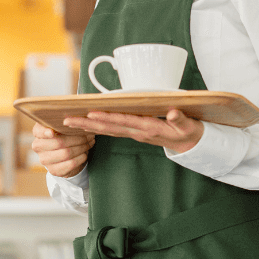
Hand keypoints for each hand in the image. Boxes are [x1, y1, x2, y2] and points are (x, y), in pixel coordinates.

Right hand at [31, 123, 95, 178]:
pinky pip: (70, 164)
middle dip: (77, 138)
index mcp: (38, 132)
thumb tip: (77, 119)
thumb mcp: (63, 127)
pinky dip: (81, 157)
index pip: (39, 131)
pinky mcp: (53, 170)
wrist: (65, 157)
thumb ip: (66, 122)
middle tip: (88, 136)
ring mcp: (44, 160)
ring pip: (66, 153)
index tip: (52, 132)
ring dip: (81, 148)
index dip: (45, 132)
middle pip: (58, 142)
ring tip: (89, 143)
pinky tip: (85, 153)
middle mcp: (38, 146)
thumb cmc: (65, 136)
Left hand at [63, 109, 203, 153]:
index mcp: (149, 129)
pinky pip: (113, 130)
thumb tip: (171, 113)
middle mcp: (138, 132)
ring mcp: (135, 134)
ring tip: (69, 121)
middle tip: (66, 120)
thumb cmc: (190, 132)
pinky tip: (87, 124)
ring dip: (88, 126)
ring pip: (108, 130)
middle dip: (87, 124)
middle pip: (109, 127)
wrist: (193, 146)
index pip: (123, 122)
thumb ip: (180, 119)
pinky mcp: (135, 133)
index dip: (106, 118)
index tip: (90, 114)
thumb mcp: (189, 126)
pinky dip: (98, 127)